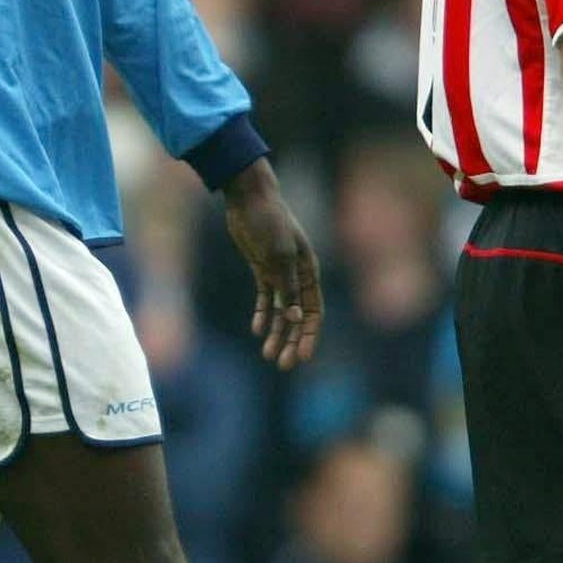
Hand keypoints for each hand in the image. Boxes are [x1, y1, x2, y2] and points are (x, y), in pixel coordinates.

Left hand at [221, 161, 322, 369]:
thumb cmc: (269, 222)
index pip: (314, 312)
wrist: (249, 197)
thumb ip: (287, 287)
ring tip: (268, 355)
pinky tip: (258, 330)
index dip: (310, 336)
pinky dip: (263, 314)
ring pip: (282, 311)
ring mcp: (279, 273)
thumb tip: (294, 318)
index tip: (303, 358)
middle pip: (298, 317)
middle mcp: (297, 276)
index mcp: (308, 272)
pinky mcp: (262, 268)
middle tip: (283, 365)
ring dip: (277, 333)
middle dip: (293, 341)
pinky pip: (265, 298)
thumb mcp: (279, 255)